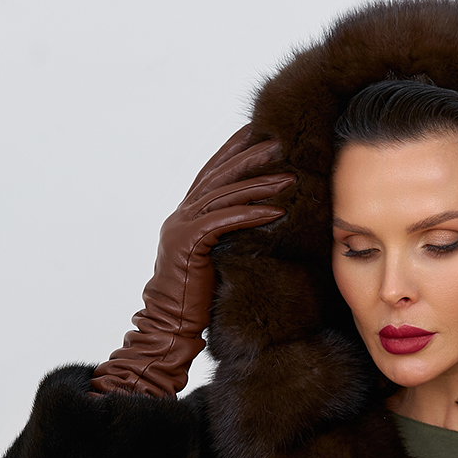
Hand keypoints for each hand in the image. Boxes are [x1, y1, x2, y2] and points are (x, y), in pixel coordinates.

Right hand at [91, 127, 293, 396]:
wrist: (169, 326)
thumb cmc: (195, 300)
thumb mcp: (213, 260)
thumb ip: (225, 238)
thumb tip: (254, 225)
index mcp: (185, 216)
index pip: (211, 174)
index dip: (232, 150)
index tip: (256, 131)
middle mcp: (180, 216)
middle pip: (218, 176)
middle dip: (249, 156)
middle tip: (279, 143)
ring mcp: (182, 228)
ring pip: (224, 195)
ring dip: (259, 184)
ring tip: (288, 176)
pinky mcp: (189, 245)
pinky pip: (224, 222)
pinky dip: (251, 214)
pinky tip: (276, 211)